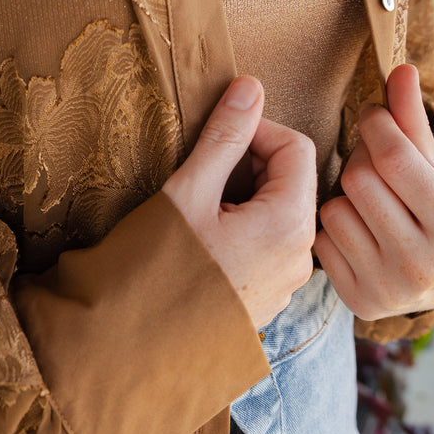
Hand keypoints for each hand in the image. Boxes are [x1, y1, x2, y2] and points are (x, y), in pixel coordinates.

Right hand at [162, 76, 317, 330]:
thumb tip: (250, 87)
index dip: (257, 129)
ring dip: (245, 196)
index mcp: (288, 225)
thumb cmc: (157, 267)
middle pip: (292, 181)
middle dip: (250, 163)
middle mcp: (300, 257)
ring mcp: (286, 284)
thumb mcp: (188, 192)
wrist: (133, 346)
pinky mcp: (267, 300)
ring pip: (280, 214)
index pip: (296, 147)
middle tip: (203, 169)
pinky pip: (269, 247)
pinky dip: (243, 228)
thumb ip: (224, 138)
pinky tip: (204, 239)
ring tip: (199, 205)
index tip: (217, 134)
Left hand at [314, 63, 433, 320]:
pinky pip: (321, 242)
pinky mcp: (361, 302)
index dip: (377, 125)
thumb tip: (400, 69)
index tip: (373, 116)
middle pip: (359, 181)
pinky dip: (334, 230)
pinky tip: (359, 231)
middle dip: (362, 159)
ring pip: (334, 210)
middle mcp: (425, 265)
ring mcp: (391, 289)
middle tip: (374, 160)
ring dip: (345, 196)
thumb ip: (414, 123)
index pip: (395, 158)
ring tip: (369, 200)